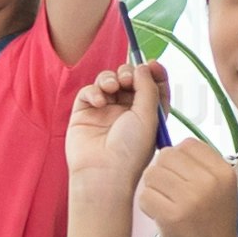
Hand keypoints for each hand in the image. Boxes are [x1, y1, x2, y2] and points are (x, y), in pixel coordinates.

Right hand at [67, 65, 163, 206]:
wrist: (103, 173)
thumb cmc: (131, 151)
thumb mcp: (149, 116)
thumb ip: (148, 88)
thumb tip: (143, 66)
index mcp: (147, 114)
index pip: (152, 85)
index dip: (152, 72)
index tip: (152, 64)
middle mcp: (126, 111)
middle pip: (129, 79)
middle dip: (129, 72)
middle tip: (127, 79)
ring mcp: (105, 111)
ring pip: (108, 80)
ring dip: (111, 78)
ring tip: (112, 87)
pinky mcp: (85, 113)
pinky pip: (89, 91)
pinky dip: (94, 91)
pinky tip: (99, 103)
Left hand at [135, 137, 237, 236]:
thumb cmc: (212, 226)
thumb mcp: (220, 190)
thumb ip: (198, 167)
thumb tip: (164, 147)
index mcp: (224, 172)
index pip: (188, 144)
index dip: (177, 159)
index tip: (181, 178)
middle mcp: (210, 182)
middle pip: (166, 156)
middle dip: (162, 173)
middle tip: (170, 195)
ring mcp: (191, 198)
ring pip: (152, 174)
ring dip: (153, 190)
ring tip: (166, 205)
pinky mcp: (172, 216)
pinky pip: (145, 196)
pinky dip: (148, 207)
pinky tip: (161, 217)